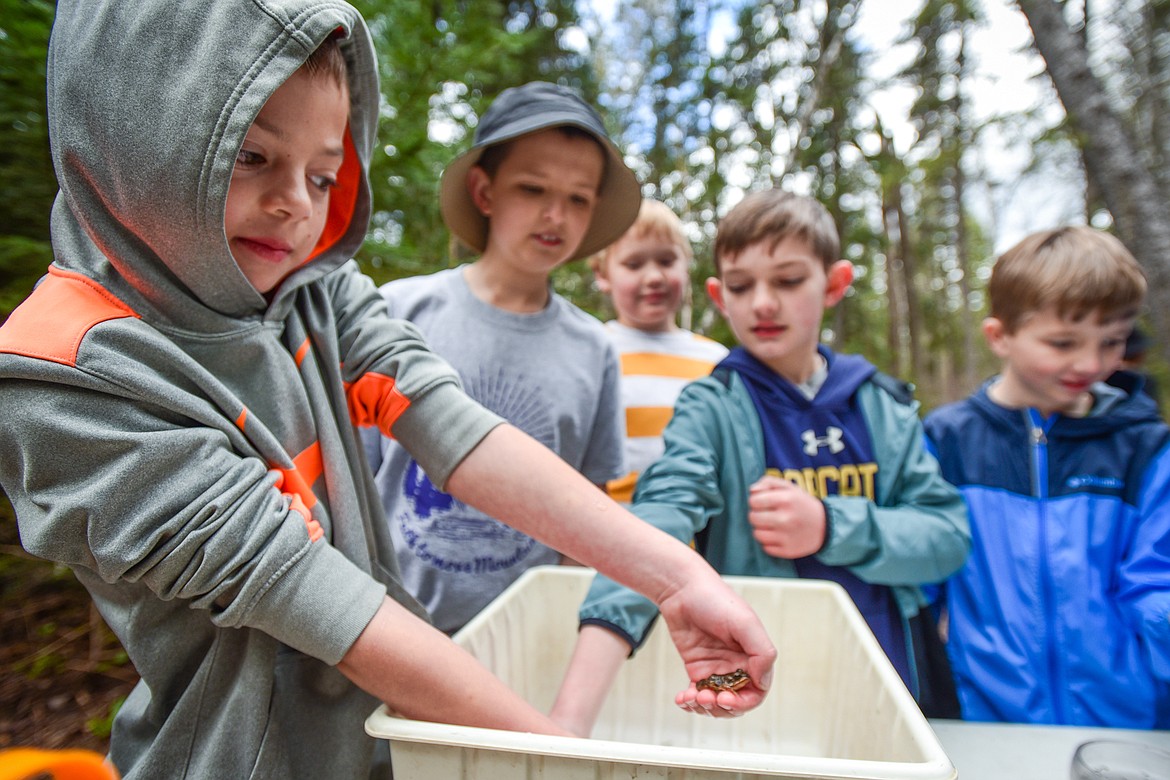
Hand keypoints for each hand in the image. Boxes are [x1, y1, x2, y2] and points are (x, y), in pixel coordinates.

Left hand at [657, 571, 776, 717]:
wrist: (681, 589)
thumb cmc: (715, 599)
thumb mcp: (744, 622)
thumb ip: (761, 651)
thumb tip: (762, 681)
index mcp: (754, 656)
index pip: (757, 692)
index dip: (743, 702)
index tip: (725, 699)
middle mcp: (738, 665)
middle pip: (736, 702)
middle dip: (721, 708)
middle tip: (705, 698)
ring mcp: (717, 668)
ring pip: (716, 702)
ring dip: (704, 707)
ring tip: (690, 697)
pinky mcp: (697, 668)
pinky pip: (697, 694)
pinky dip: (690, 702)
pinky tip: (682, 698)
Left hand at [747, 474, 825, 557]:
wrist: (825, 526)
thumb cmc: (801, 504)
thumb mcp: (789, 487)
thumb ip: (768, 482)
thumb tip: (752, 490)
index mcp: (785, 500)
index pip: (753, 501)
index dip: (756, 501)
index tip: (764, 503)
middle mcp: (785, 519)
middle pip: (752, 518)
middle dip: (757, 514)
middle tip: (767, 514)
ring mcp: (786, 537)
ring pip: (757, 534)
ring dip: (761, 529)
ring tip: (772, 525)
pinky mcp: (787, 551)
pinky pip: (765, 547)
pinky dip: (769, 542)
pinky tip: (778, 536)